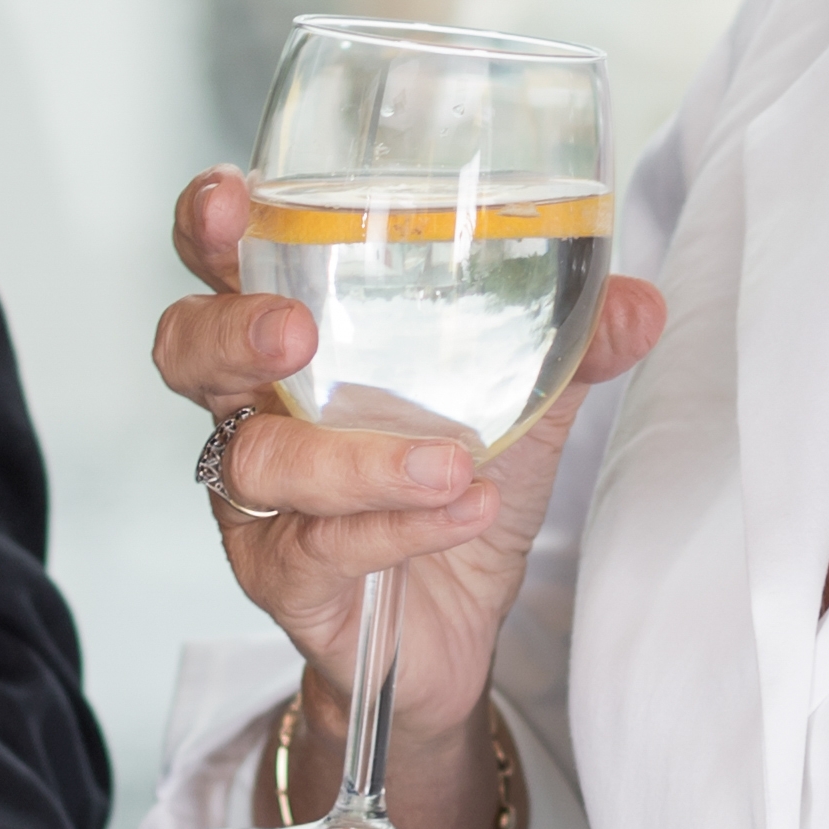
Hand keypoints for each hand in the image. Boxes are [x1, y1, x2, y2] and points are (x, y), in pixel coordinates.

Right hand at [150, 169, 667, 783]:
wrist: (455, 629)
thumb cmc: (455, 484)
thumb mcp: (524, 404)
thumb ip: (573, 345)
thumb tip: (640, 304)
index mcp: (292, 338)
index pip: (224, 264)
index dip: (211, 229)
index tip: (234, 199)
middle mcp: (251, 408)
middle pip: (188, 349)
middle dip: (234, 330)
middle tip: (298, 332)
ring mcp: (256, 500)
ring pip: (261, 462)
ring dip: (357, 459)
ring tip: (453, 461)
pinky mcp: (283, 578)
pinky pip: (318, 548)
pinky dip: (395, 527)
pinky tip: (462, 510)